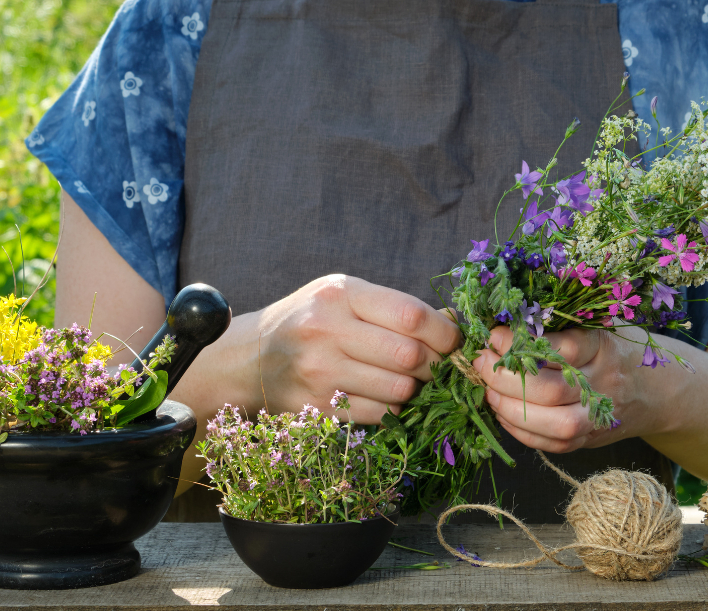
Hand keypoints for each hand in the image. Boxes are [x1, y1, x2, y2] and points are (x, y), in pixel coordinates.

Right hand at [254, 274, 459, 423]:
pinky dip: (394, 408)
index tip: (453, 342)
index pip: (411, 315)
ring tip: (410, 380)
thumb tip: (454, 321)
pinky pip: (379, 414)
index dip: (445, 333)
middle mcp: (327, 329)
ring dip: (416, 389)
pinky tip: (386, 396)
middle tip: (437, 366)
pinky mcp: (317, 406)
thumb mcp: (346, 296)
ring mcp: (320, 371)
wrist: (252, 357)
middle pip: (410, 356)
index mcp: (341, 293)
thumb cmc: (313, 320)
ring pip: (399, 389)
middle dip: (435, 365)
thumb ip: (395, 306)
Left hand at [476, 326, 647, 452]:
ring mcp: (598, 417)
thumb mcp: (595, 326)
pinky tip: (501, 412)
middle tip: (481, 362)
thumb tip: (502, 327)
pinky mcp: (589, 440)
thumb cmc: (614, 348)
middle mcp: (603, 384)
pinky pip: (551, 444)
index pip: (561, 349)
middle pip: (550, 389)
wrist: (656, 390)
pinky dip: (520, 430)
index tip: (494, 335)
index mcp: (603, 348)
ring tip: (487, 390)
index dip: (521, 344)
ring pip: (552, 423)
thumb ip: (557, 327)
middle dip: (505, 378)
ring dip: (509, 408)